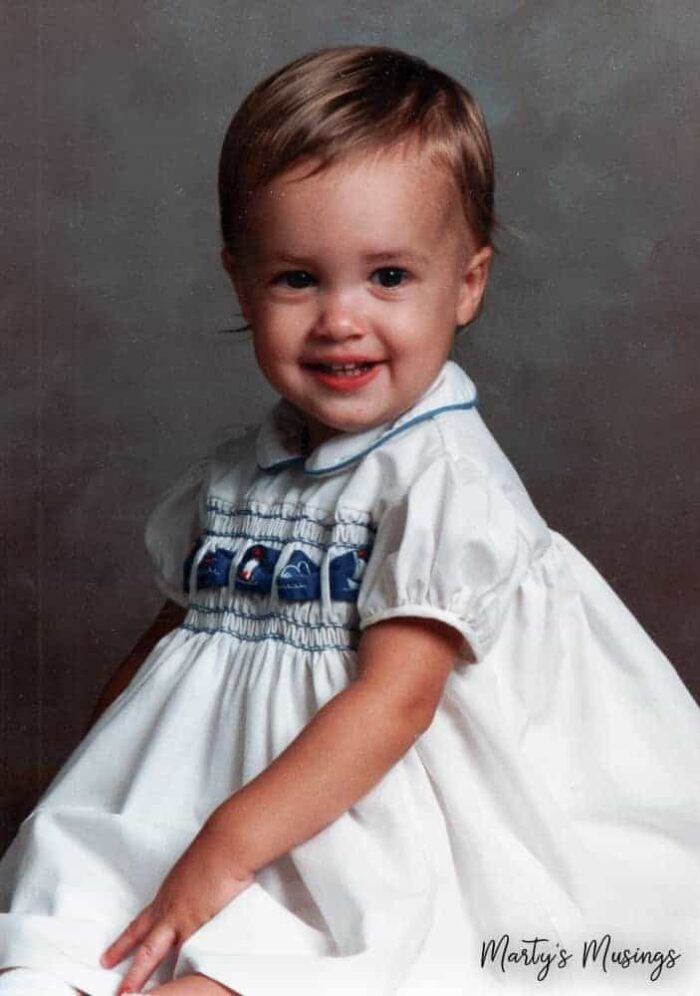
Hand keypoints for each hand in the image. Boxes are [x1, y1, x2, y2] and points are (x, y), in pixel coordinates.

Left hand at [100, 821, 253, 994]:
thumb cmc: (216, 849)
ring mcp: (182, 919)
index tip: (108, 958)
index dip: (124, 943)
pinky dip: (181, 969)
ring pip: (153, 953)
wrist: (227, 844)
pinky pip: (186, 954)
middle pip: (142, 944)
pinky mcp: (198, 924)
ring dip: (139, 974)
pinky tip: (178, 984)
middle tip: (114, 987)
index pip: (140, 924)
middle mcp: (169, 908)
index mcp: (168, 896)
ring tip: (126, 995)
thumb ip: (192, 886)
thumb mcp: (195, 869)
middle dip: (127, 967)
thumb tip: (197, 890)